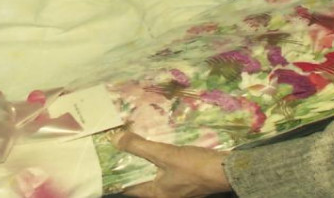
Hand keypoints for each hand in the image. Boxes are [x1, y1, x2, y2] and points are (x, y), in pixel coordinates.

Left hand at [113, 129, 231, 197]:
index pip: (129, 188)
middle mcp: (165, 195)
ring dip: (146, 163)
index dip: (117, 176)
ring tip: (137, 146)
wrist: (226, 170)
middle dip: (132, 167)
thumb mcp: (164, 154)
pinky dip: (160, 162)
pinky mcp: (188, 181)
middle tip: (120, 150)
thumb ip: (139, 147)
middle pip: (142, 182)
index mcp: (156, 194)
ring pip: (155, 176)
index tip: (107, 162)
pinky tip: (161, 148)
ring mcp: (178, 189)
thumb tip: (115, 140)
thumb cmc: (194, 166)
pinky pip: (167, 172)